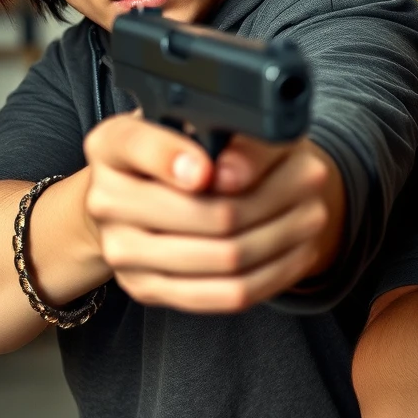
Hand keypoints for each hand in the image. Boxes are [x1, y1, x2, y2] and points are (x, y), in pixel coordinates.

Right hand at [83, 113, 345, 312]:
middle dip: (270, 198)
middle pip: (200, 212)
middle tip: (311, 179)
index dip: (177, 158)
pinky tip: (296, 250)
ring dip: (281, 236)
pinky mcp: (148, 288)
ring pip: (222, 256)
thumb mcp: (205, 123)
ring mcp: (122, 250)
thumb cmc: (183, 149)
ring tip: (312, 214)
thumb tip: (233, 175)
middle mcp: (105, 198)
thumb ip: (228, 137)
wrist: (142, 195)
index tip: (214, 168)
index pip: (137, 146)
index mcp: (113, 143)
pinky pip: (223, 294)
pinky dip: (272, 273)